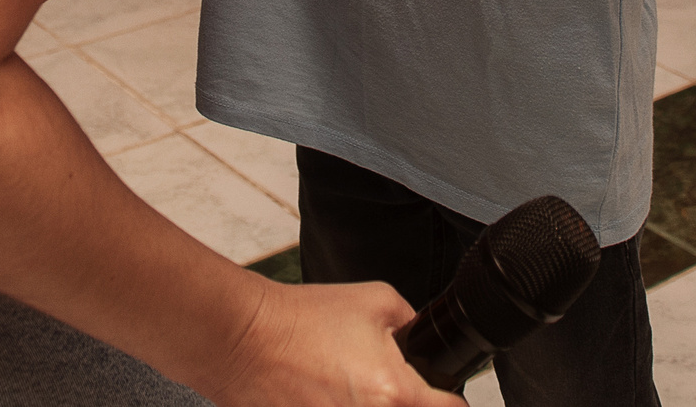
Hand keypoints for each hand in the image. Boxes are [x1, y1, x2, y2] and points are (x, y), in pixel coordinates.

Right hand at [211, 279, 460, 406]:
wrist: (244, 338)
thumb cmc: (301, 320)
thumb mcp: (378, 300)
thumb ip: (413, 323)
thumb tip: (423, 339)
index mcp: (396, 393)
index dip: (450, 398)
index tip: (444, 392)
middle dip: (405, 401)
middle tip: (382, 382)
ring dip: (369, 403)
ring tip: (345, 384)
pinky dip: (340, 406)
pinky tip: (323, 393)